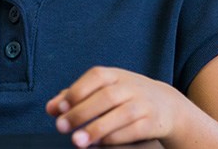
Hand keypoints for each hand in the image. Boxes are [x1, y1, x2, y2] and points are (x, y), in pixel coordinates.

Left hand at [46, 66, 195, 147]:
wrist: (167, 105)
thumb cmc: (124, 96)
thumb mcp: (102, 90)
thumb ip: (75, 97)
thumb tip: (50, 108)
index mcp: (115, 75)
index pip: (95, 77)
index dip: (76, 92)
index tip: (58, 109)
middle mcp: (131, 86)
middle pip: (106, 97)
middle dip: (81, 113)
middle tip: (60, 127)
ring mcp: (144, 103)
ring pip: (121, 115)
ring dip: (96, 129)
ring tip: (76, 141)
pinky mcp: (153, 122)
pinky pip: (134, 130)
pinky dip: (114, 138)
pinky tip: (98, 144)